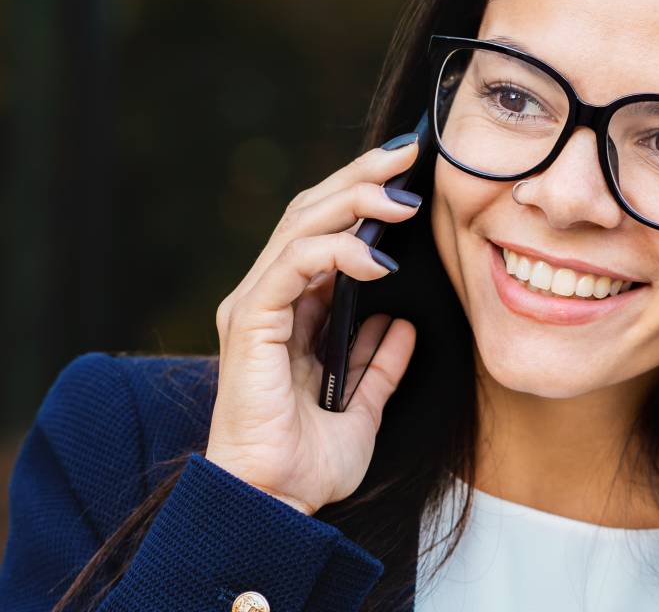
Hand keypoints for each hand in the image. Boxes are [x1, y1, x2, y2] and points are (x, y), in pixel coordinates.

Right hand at [205, 134, 422, 515]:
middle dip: (361, 178)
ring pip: (300, 226)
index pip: (323, 231)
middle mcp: (266, 299)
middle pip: (310, 213)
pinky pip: (292, 266)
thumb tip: (403, 327)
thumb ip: (379, 366)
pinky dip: (335, 252)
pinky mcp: (249, 322)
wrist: (275, 504)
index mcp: (288, 313)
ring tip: (401, 200)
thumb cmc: (305, 466)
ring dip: (354, 203)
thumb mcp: (362, 409)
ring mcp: (254, 307)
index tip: (409, 173)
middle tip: (407, 155)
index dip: (362, 196)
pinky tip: (376, 258)